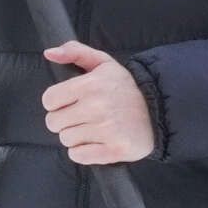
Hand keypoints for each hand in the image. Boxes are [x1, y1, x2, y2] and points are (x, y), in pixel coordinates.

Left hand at [41, 42, 155, 164]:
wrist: (158, 110)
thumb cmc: (125, 87)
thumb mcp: (103, 63)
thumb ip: (75, 52)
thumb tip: (49, 53)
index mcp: (90, 84)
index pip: (49, 100)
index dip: (56, 102)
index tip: (69, 103)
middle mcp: (97, 107)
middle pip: (53, 122)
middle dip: (64, 121)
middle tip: (81, 117)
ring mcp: (106, 130)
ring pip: (66, 139)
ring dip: (75, 136)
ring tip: (92, 129)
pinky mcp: (114, 150)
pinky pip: (78, 156)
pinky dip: (83, 152)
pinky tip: (96, 142)